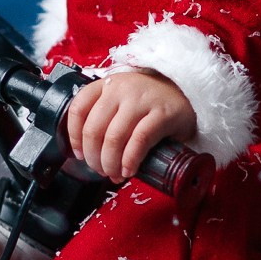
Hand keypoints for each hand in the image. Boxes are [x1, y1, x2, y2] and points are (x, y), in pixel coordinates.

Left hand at [65, 70, 195, 180]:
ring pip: (114, 138)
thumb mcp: (122, 100)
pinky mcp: (162, 113)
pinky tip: (128, 170)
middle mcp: (121, 89)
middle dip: (94, 158)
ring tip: (114, 174)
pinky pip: (139, 141)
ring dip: (110, 163)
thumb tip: (87, 153)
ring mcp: (142, 100)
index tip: (79, 154)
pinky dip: (130, 160)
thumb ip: (104, 116)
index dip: (74, 137)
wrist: (186, 93)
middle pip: (94, 129)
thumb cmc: (149, 102)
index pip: (78, 109)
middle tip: (100, 170)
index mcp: (107, 85)